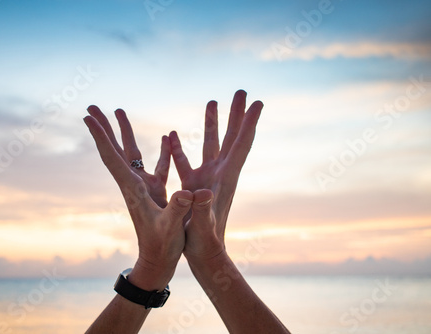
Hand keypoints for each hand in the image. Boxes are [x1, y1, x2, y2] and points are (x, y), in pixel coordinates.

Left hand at [84, 106, 192, 288]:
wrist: (159, 261)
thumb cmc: (162, 246)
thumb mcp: (170, 227)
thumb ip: (178, 209)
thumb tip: (188, 192)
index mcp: (133, 189)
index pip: (112, 158)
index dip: (100, 136)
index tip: (87, 117)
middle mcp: (133, 184)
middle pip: (114, 150)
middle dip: (103, 127)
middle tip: (90, 106)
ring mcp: (143, 187)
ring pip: (131, 153)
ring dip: (124, 132)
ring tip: (119, 111)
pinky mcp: (155, 192)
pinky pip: (156, 165)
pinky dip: (159, 150)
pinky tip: (166, 137)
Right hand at [169, 90, 262, 260]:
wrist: (204, 255)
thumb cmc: (205, 243)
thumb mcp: (202, 226)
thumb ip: (202, 209)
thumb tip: (203, 193)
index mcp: (225, 178)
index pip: (241, 145)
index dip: (249, 123)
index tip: (258, 101)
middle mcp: (220, 173)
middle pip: (231, 137)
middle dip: (236, 114)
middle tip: (242, 91)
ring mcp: (207, 178)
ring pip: (211, 144)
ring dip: (213, 124)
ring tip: (213, 101)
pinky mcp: (194, 185)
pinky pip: (187, 160)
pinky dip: (181, 147)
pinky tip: (172, 134)